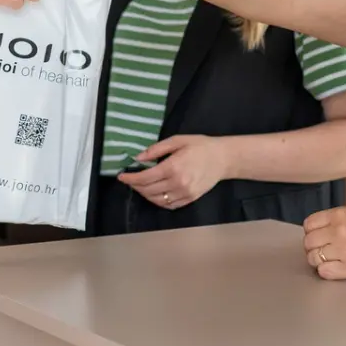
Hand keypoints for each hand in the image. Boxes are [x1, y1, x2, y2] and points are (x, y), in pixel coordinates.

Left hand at [116, 135, 230, 209]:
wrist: (223, 158)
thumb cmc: (200, 146)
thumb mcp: (177, 140)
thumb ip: (156, 150)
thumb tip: (138, 158)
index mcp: (173, 167)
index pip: (145, 178)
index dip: (130, 178)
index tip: (122, 176)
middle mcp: (178, 183)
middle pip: (148, 190)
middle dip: (135, 186)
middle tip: (130, 180)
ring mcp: (184, 194)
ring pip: (156, 200)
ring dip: (145, 194)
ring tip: (140, 186)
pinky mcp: (190, 199)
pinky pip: (168, 205)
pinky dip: (158, 201)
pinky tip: (154, 193)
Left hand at [302, 207, 345, 280]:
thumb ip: (337, 221)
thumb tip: (318, 232)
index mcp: (341, 214)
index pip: (309, 224)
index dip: (312, 233)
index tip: (319, 239)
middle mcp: (339, 230)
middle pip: (308, 242)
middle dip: (314, 249)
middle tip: (326, 253)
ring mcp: (343, 249)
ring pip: (313, 258)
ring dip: (319, 262)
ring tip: (333, 262)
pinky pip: (324, 272)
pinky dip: (327, 273)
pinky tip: (338, 269)